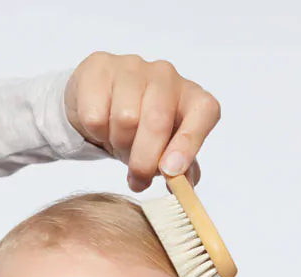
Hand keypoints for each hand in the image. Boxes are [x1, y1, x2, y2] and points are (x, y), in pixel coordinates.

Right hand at [64, 51, 220, 190]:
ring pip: (125, 119)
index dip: (188, 143)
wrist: (103, 104)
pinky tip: (102, 127)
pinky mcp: (100, 67)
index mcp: (192, 97)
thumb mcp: (168, 153)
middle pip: (157, 122)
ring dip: (119, 144)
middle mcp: (167, 76)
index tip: (170, 171)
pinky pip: (96, 115)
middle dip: (144, 160)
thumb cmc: (143, 133)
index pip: (204, 112)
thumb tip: (185, 186)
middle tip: (138, 179)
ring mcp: (133, 67)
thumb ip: (182, 171)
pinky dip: (96, 133)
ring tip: (120, 143)